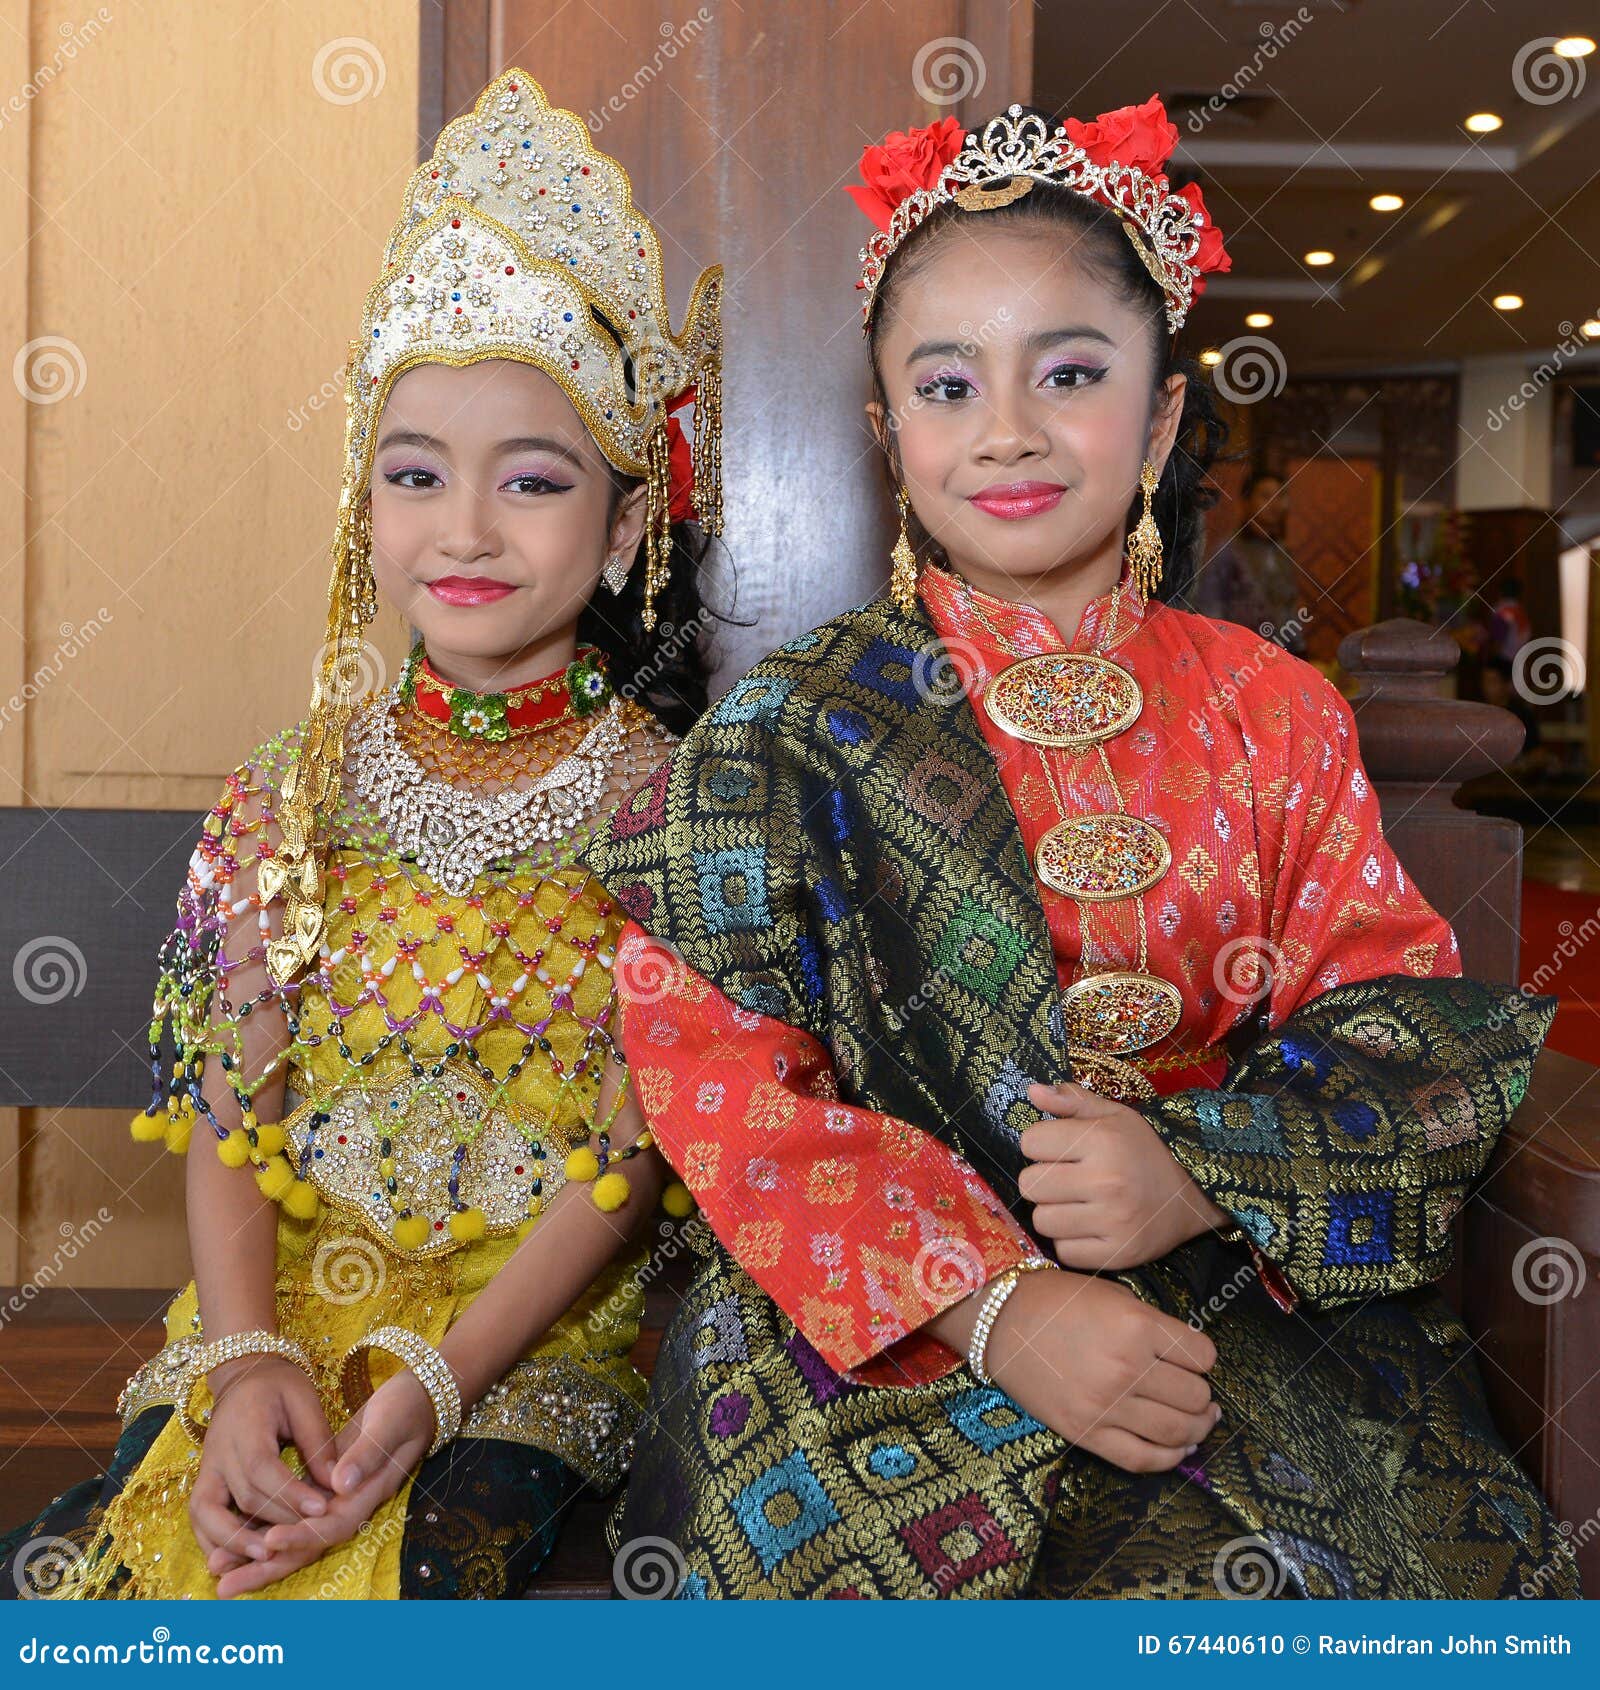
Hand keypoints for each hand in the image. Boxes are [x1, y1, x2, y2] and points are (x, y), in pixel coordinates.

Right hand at [188, 1357, 337, 1578]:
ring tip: (265, 1557)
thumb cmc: (279, 1385)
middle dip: (275, 1520)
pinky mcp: (202, 1480)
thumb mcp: (304, 1400)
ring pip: (208, 1512)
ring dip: (234, 1540)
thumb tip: (337, 1482)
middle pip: (242, 1495)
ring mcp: (206, 1468)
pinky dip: (211, 1540)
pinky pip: (199, 1517)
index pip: (263, 1468)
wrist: (243, 1374)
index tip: (320, 1509)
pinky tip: (233, 1559)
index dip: (290, 1492)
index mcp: (246, 1425)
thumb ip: (318, 1440)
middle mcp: (218, 1451)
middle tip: (305, 1537)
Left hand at [213, 1366, 435, 1597]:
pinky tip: (235, 1535)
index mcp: (367, 1494)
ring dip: (256, 1555)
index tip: (269, 1540)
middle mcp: (348, 1506)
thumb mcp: (390, 1424)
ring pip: (293, 1536)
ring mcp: (335, 1501)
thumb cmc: (406, 1409)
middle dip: (266, 1566)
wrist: (417, 1401)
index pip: (330, 1526)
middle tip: (225, 1585)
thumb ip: (367, 1455)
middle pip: (306, 1547)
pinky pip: (290, 1517)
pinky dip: (263, 1529)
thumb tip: (338, 1485)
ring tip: (218, 1569)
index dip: (300, 1536)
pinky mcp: (323, 1489)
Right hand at [986, 1267, 1220, 1472]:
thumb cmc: (1058, 1300)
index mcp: (1137, 1326)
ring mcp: (1106, 1405)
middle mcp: (1127, 1368)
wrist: (1002, 1321)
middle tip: (1196, 1391)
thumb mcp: (1114, 1296)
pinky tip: (1179, 1448)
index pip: (1202, 1356)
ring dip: (1197, 1429)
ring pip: (1177, 1431)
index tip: (1196, 1360)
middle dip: (1202, 1395)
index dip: (1204, 1359)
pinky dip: (1170, 1458)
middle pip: (1195, 1396)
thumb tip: (1187, 1358)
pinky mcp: (1087, 1433)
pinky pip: (1142, 1458)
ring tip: (1198, 1422)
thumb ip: (1153, 1325)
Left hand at [1020, 1081, 1230, 1270]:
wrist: (1193, 1194)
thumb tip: (1032, 1090)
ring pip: (1042, 1221)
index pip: (1030, 1142)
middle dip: (1042, 1179)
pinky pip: (1064, 1252)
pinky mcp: (1119, 1254)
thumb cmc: (1144, 1149)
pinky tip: (1088, 1227)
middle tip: (1066, 1178)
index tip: (1060, 1149)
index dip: (1041, 1144)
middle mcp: (1106, 1181)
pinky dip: (1071, 1241)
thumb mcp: (1114, 1115)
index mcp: (1102, 1140)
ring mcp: (1113, 1221)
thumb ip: (1071, 1100)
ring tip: (1077, 1203)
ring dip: (1054, 1212)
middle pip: (1030, 1184)